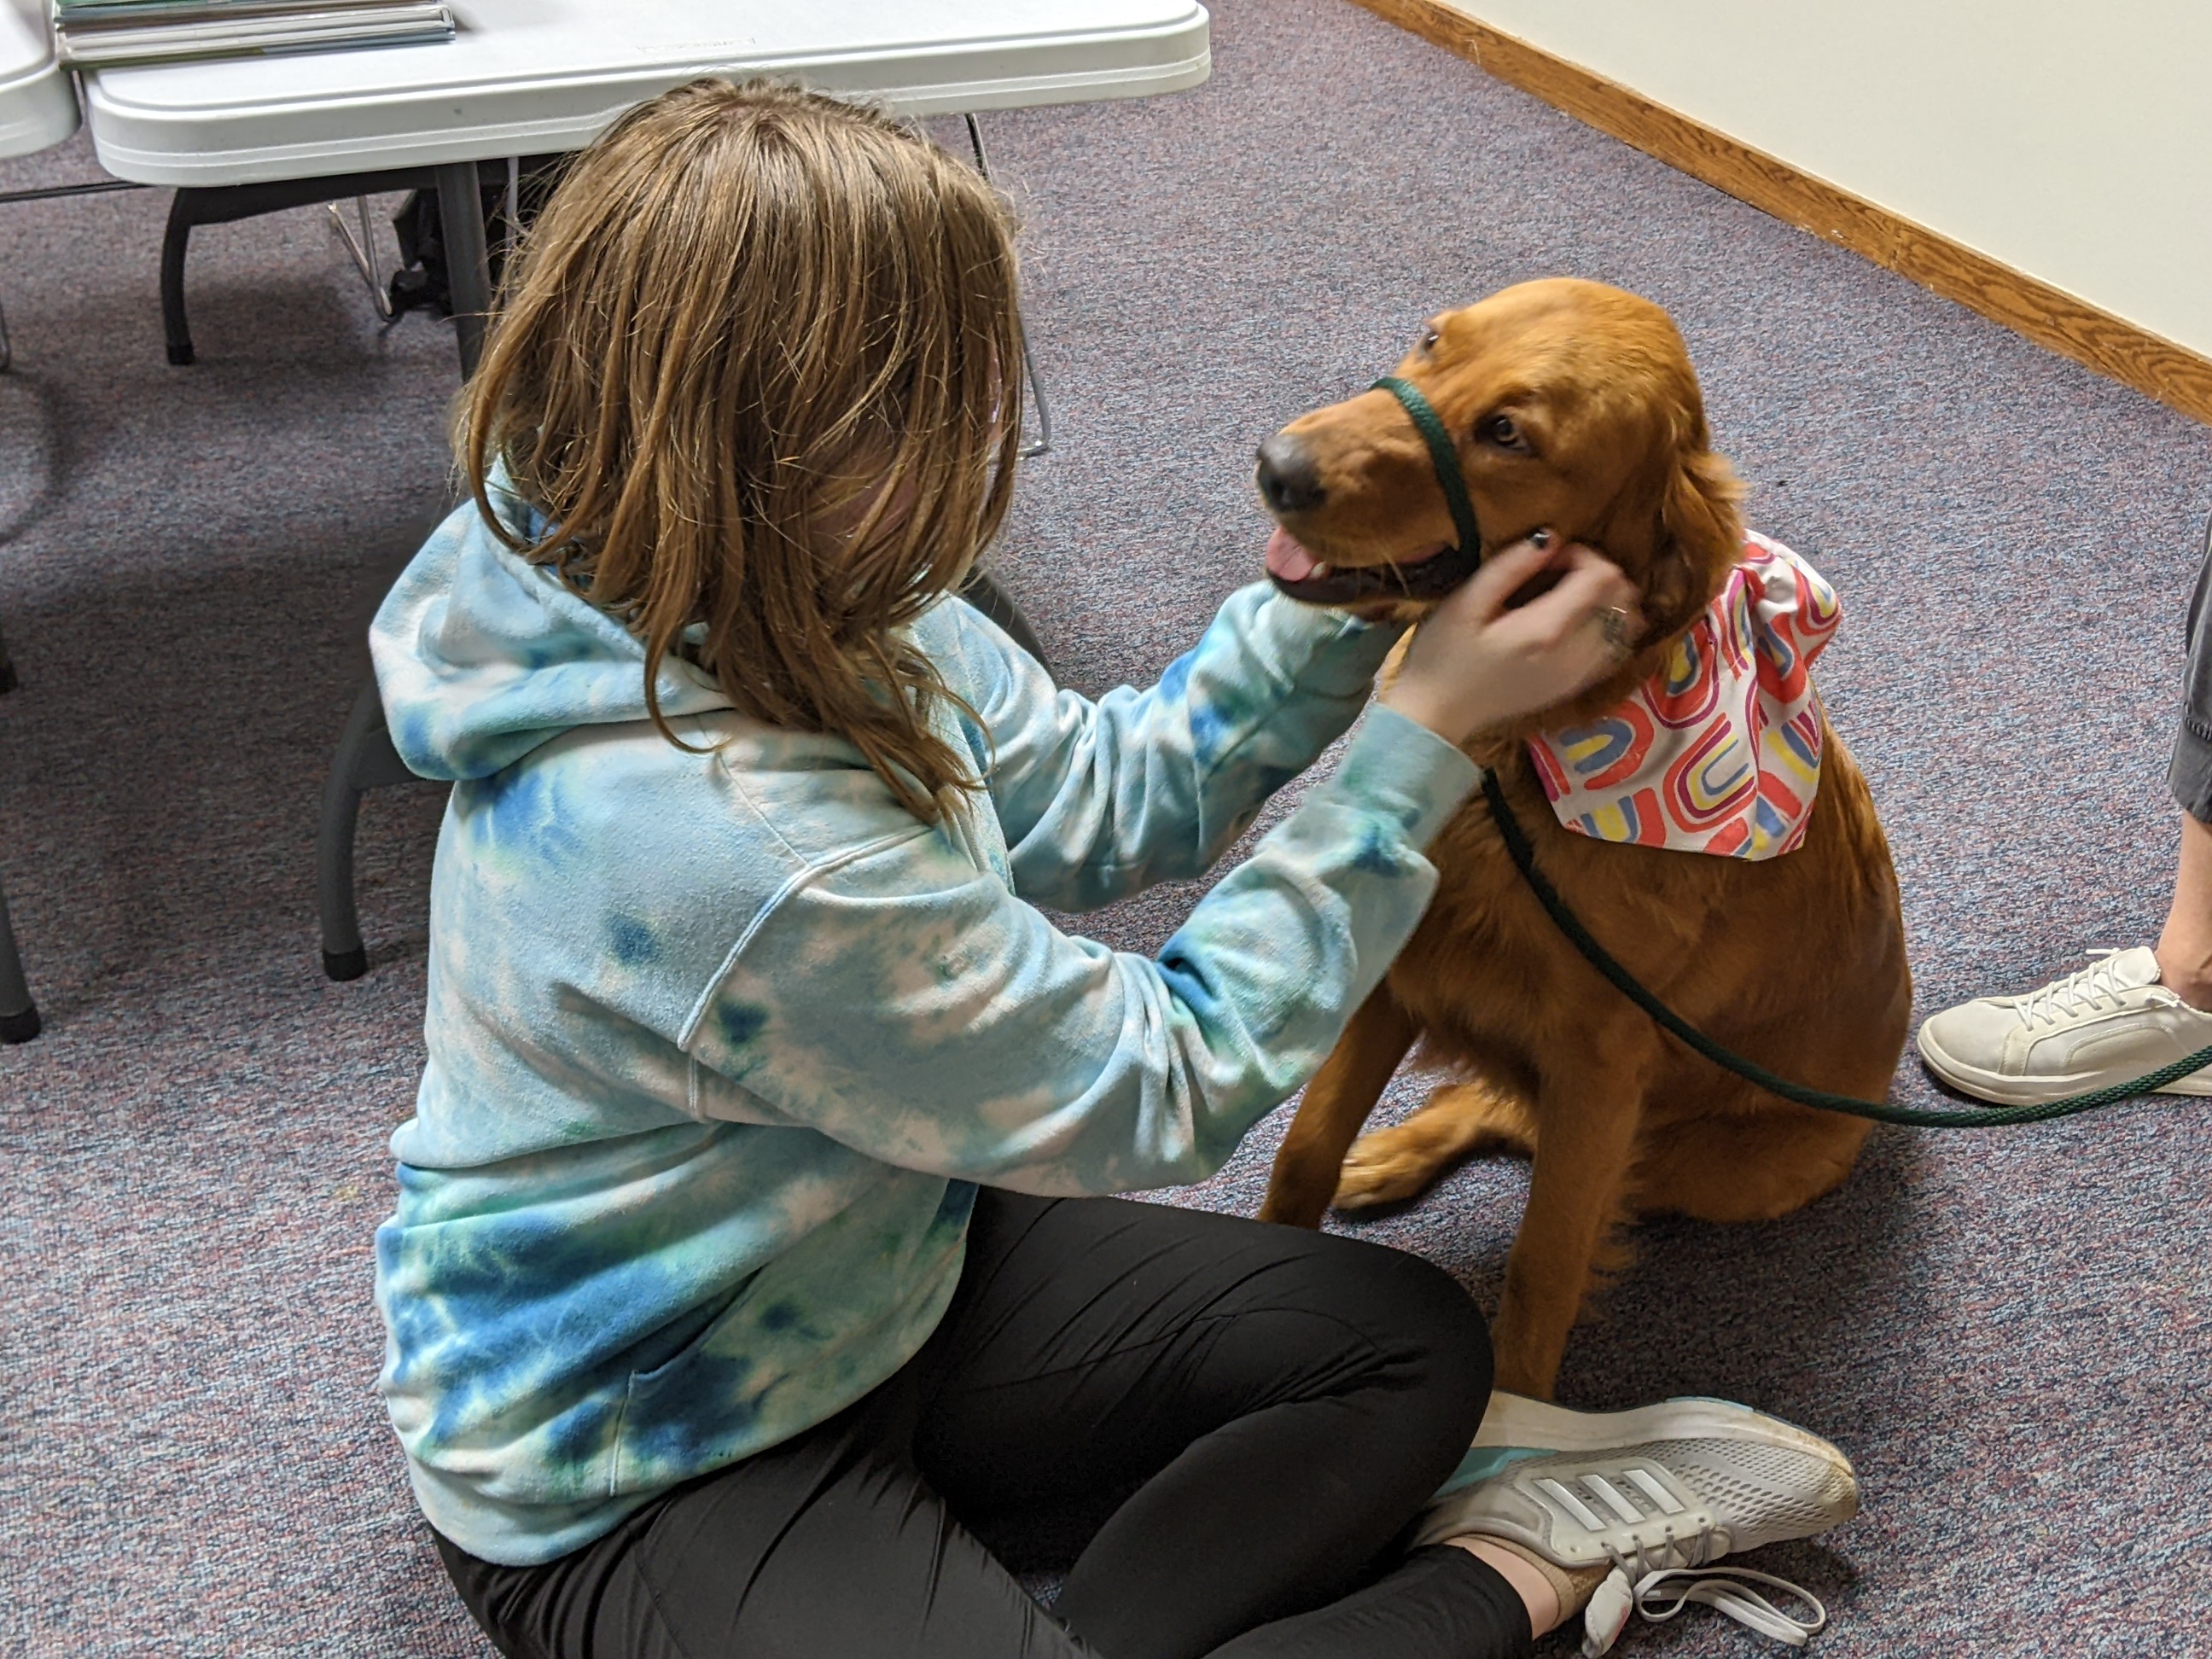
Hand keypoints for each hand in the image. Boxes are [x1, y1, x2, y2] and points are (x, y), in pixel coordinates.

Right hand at [1378, 536, 1640, 745]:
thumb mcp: (1465, 602)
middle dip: (1596, 572)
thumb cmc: (1442, 655)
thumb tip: (1551, 537)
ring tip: (1567, 595)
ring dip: (1605, 598)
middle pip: (1622, 596)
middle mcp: (1575, 655)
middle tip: (1556, 573)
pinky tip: (1575, 619)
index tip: (1547, 557)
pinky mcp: (1576, 685)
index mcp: (1547, 631)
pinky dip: (1607, 624)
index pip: (1602, 576)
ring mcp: (1579, 674)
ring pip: (1627, 622)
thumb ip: (1510, 566)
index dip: (1582, 553)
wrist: (1437, 714)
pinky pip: (1617, 646)